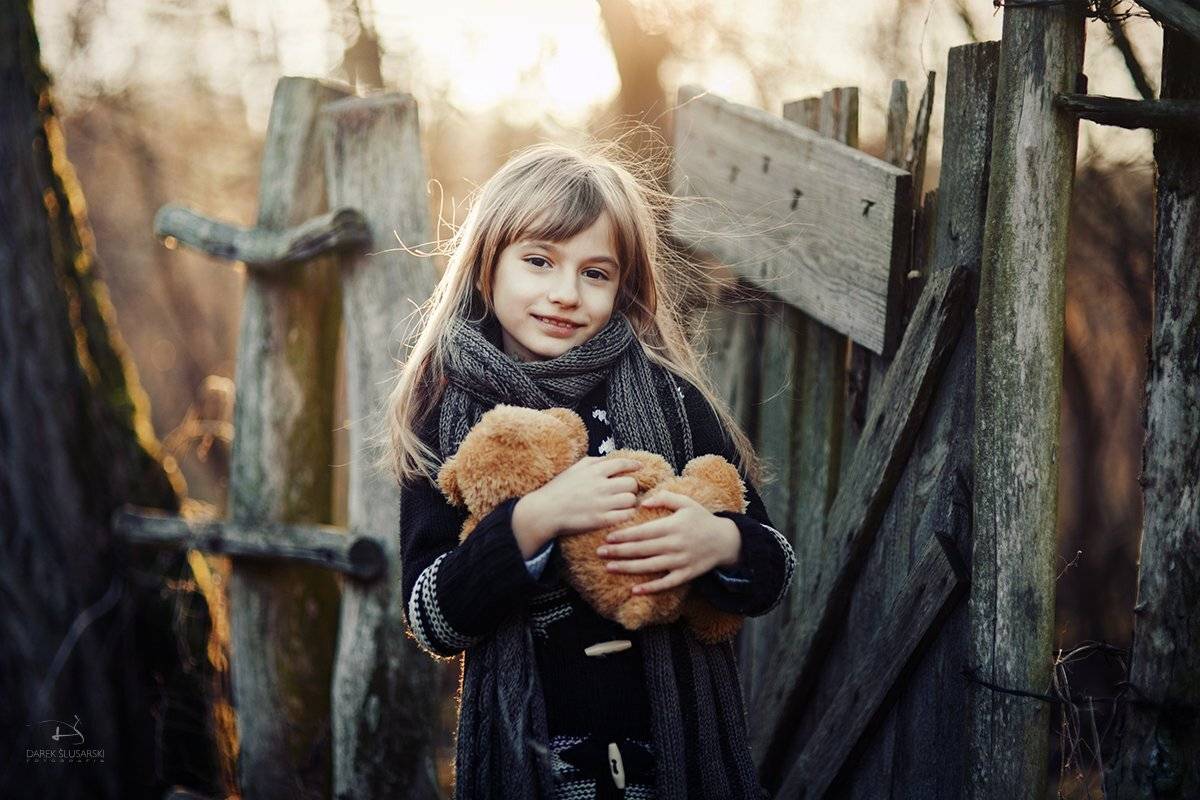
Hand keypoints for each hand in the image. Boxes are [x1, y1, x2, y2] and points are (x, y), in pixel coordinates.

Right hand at [513, 457, 642, 553]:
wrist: (544, 511)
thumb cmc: (558, 489)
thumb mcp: (574, 468)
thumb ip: (594, 462)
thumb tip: (610, 460)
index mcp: (594, 471)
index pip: (623, 464)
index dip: (635, 466)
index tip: (640, 468)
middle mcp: (600, 485)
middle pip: (631, 483)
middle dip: (631, 487)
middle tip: (626, 492)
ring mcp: (601, 503)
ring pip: (631, 500)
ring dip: (629, 502)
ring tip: (623, 505)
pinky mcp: (601, 520)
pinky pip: (625, 516)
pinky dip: (626, 515)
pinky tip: (621, 515)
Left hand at [595, 490, 741, 594]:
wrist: (726, 540)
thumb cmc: (701, 519)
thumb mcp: (686, 502)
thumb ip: (664, 498)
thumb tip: (642, 501)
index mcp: (672, 526)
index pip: (643, 532)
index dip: (624, 535)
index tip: (608, 537)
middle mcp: (674, 544)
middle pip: (641, 550)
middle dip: (619, 551)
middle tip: (600, 552)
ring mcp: (680, 561)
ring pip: (649, 567)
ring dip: (627, 568)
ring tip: (609, 568)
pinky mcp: (685, 575)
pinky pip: (666, 583)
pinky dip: (650, 588)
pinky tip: (634, 590)